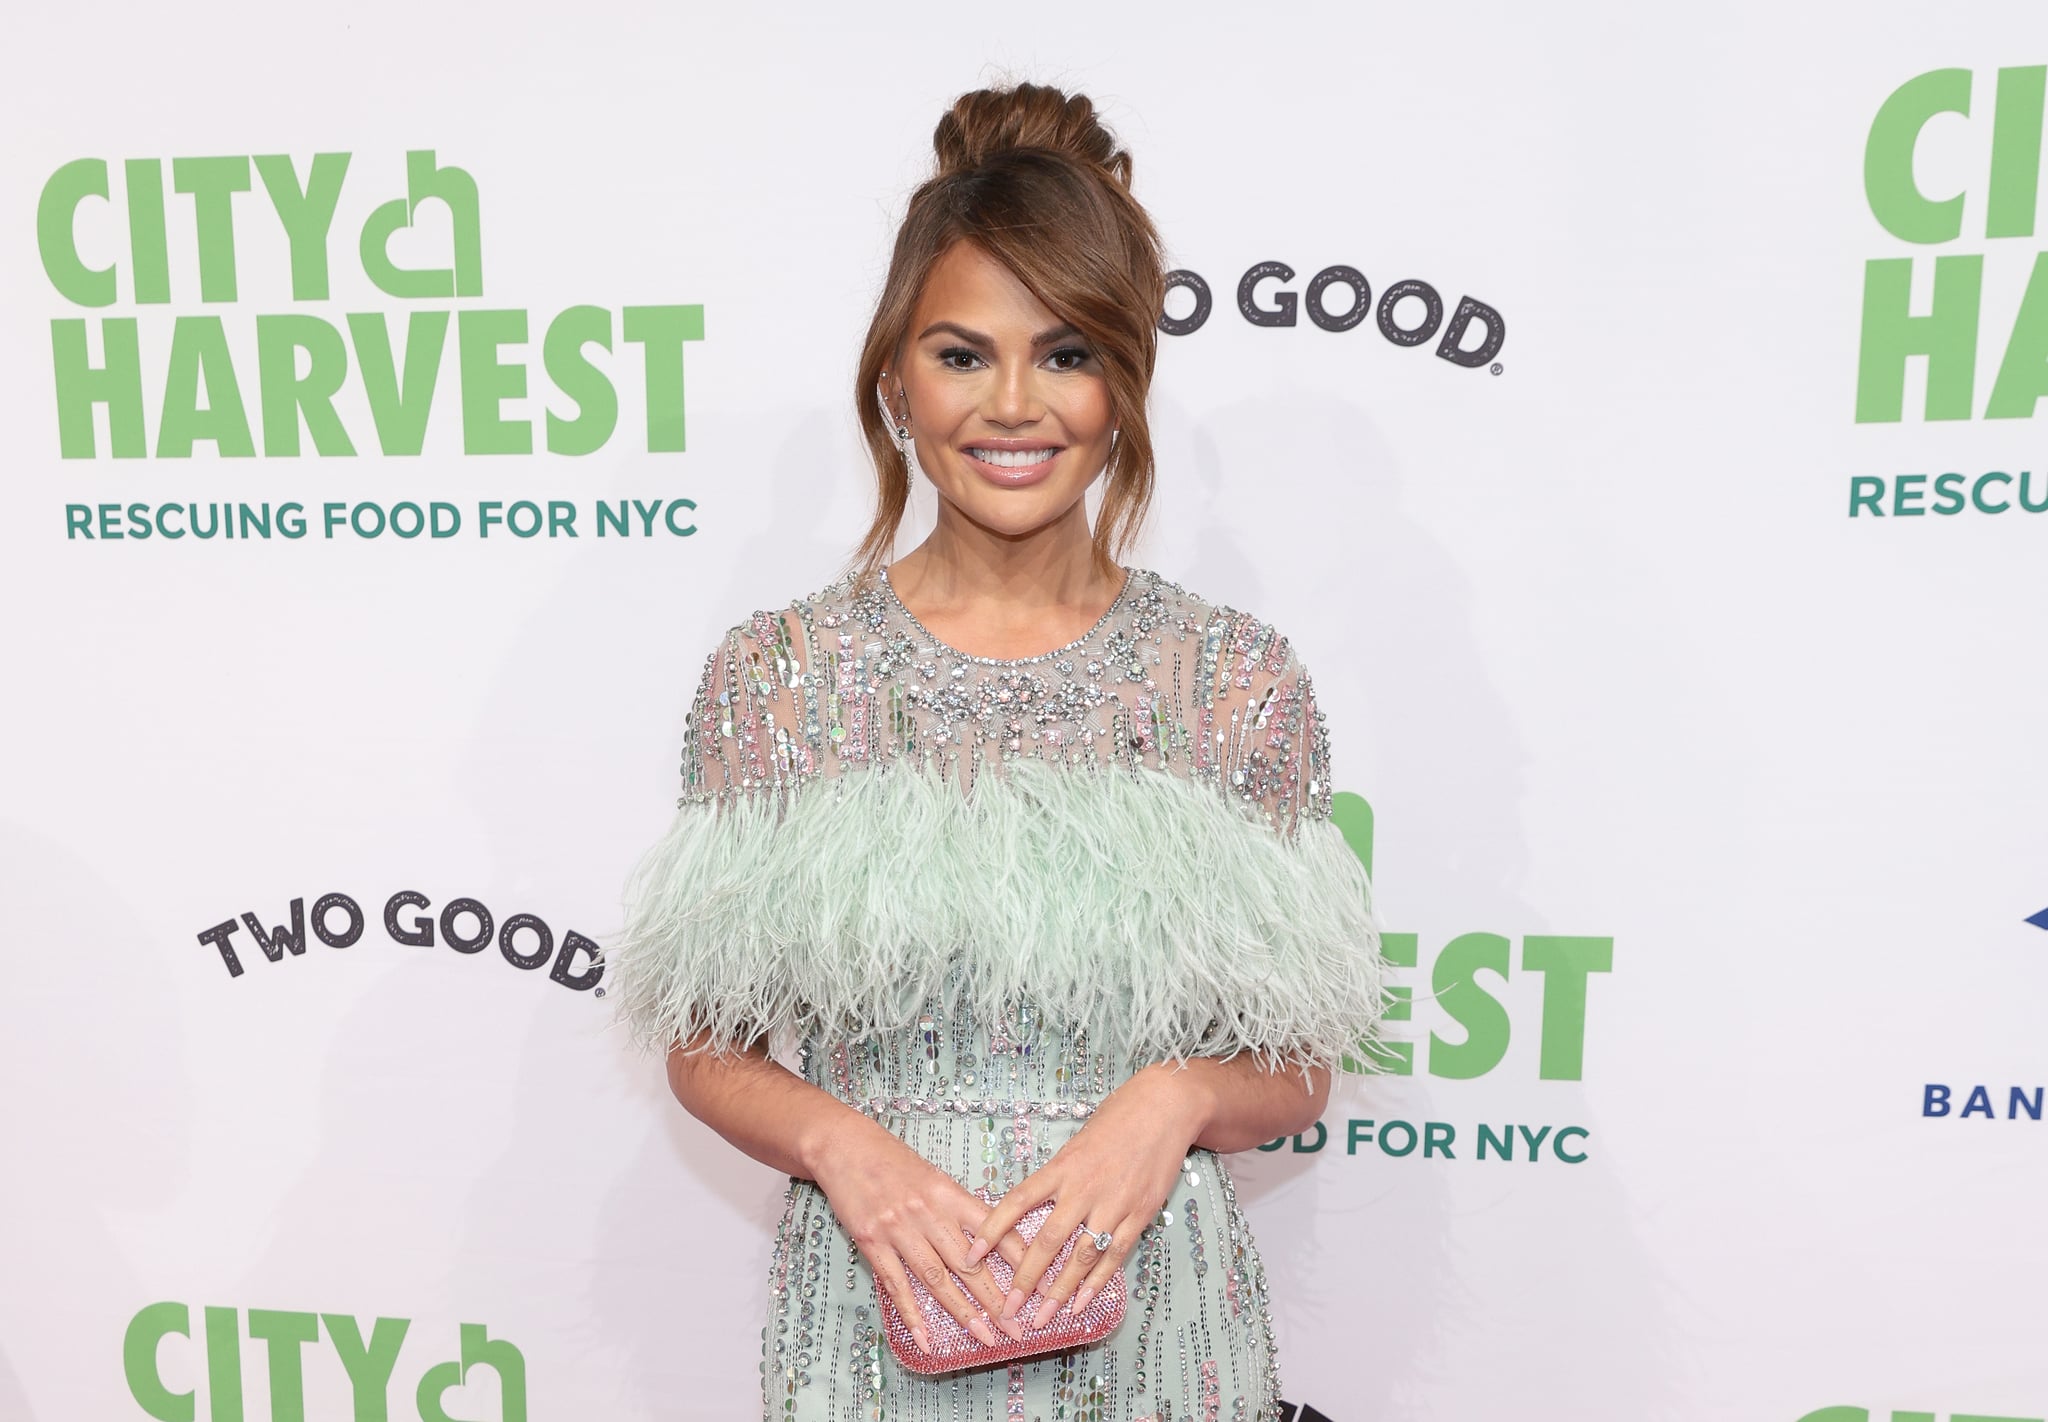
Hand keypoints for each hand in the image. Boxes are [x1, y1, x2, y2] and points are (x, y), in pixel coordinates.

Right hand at [811, 1114, 1031, 1352]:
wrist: (843, 1145)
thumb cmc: (891, 1159)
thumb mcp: (932, 1176)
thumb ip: (957, 1207)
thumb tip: (989, 1238)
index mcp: (949, 1194)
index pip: (995, 1230)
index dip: (1021, 1260)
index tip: (1041, 1284)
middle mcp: (928, 1213)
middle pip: (969, 1263)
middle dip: (997, 1299)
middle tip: (1018, 1328)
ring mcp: (899, 1229)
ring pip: (937, 1279)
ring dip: (963, 1312)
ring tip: (985, 1336)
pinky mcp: (872, 1242)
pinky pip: (896, 1285)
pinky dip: (913, 1315)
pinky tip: (926, 1339)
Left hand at [963, 1064, 1209, 1328]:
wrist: (1164, 1108)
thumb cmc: (1118, 1119)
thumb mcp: (1077, 1142)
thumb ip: (1059, 1176)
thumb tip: (1036, 1206)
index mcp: (1061, 1167)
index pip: (1017, 1202)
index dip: (991, 1231)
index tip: (970, 1255)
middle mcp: (1083, 1189)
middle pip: (1047, 1241)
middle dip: (1025, 1278)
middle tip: (1008, 1307)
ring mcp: (1113, 1205)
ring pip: (1080, 1257)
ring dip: (1059, 1291)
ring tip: (1042, 1316)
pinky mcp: (1139, 1215)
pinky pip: (1114, 1257)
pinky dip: (1096, 1284)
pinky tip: (1081, 1303)